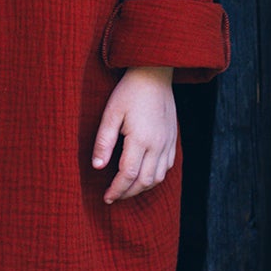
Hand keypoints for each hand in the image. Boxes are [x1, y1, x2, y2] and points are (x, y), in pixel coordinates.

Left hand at [91, 65, 176, 202]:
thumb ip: (104, 141)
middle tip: (113, 196)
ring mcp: (168, 143)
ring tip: (127, 189)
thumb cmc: (130, 91)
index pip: (127, 174)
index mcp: (141, 139)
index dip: (116, 190)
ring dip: (142, 187)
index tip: (106, 197)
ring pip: (158, 177)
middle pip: (144, 181)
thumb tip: (97, 167)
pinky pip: (167, 167)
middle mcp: (158, 145)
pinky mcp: (173, 139)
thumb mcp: (111, 113)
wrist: (155, 73)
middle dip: (128, 193)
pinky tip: (144, 175)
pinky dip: (155, 177)